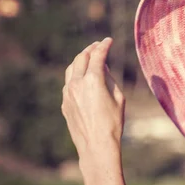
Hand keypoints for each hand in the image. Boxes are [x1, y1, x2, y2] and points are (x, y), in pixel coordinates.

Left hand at [61, 38, 124, 159]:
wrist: (97, 144)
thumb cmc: (113, 123)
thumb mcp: (119, 98)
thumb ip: (110, 79)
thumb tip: (103, 68)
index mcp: (93, 80)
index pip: (98, 56)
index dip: (104, 46)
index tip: (109, 40)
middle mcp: (77, 84)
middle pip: (81, 58)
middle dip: (90, 49)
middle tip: (98, 45)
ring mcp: (68, 93)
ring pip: (71, 69)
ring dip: (80, 60)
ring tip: (88, 57)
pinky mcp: (65, 103)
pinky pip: (68, 83)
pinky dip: (75, 75)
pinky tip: (82, 77)